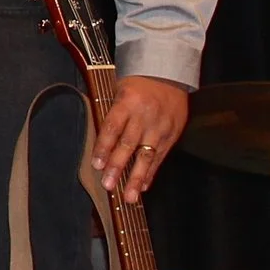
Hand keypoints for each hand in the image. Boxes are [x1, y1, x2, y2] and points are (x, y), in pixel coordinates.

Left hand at [92, 75, 188, 203]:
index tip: (97, 164)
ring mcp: (160, 127)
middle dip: (118, 167)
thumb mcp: (119, 91)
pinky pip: (160, 156)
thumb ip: (112, 116)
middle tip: (109, 185)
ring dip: (137, 178)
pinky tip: (144, 186)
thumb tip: (100, 144)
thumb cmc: (137, 84)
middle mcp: (145, 117)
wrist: (168, 73)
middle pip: (129, 145)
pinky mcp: (172, 134)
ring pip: (147, 156)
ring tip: (129, 196)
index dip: (104, 147)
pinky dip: (151, 172)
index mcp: (128, 103)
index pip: (113, 128)